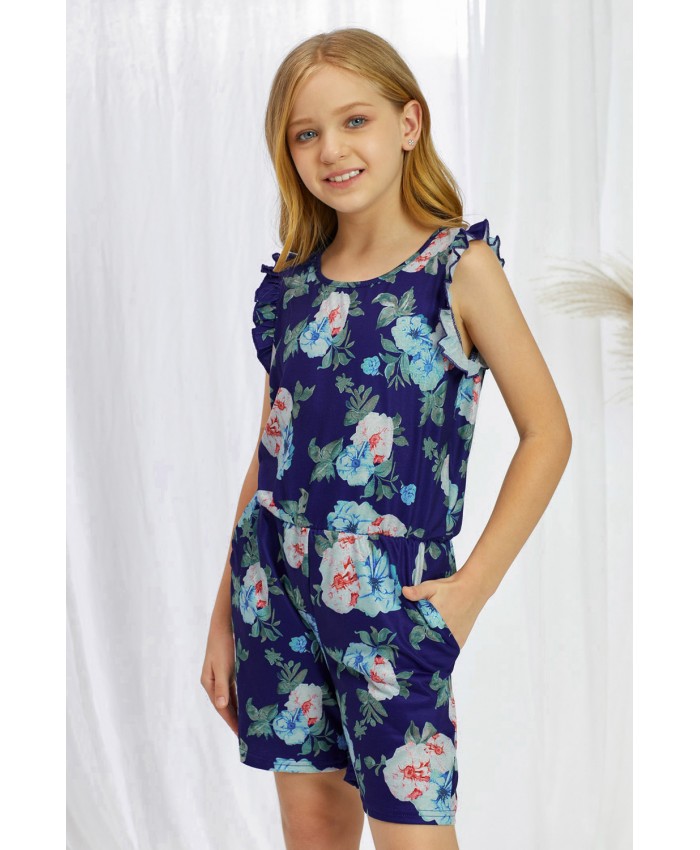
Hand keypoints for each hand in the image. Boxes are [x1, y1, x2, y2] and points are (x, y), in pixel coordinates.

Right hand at [200, 620, 238, 734]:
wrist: (224, 624)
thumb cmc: (223, 644)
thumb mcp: (223, 666)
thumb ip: (222, 686)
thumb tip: (222, 706)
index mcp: (209, 683)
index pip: (221, 707)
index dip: (230, 721)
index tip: (240, 735)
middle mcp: (213, 682)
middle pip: (225, 705)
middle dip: (234, 719)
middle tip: (246, 735)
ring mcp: (220, 676)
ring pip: (230, 698)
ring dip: (238, 710)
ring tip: (248, 724)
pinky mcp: (228, 670)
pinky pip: (234, 689)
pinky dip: (240, 699)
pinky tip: (248, 705)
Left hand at [402, 570, 487, 651]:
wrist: (472, 590)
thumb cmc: (450, 588)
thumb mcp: (432, 586)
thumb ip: (418, 592)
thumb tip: (404, 592)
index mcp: (435, 620)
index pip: (418, 632)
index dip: (411, 633)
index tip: (404, 632)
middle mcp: (445, 632)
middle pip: (427, 641)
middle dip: (420, 639)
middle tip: (413, 636)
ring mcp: (453, 638)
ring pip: (437, 646)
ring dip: (431, 644)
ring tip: (423, 639)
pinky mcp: (459, 641)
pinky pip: (447, 648)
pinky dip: (441, 646)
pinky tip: (434, 642)